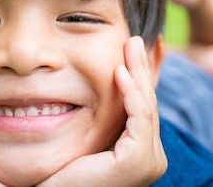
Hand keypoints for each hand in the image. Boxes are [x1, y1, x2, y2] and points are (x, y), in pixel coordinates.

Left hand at [37, 36, 167, 186]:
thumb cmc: (60, 175)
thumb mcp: (87, 134)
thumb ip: (101, 113)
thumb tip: (108, 78)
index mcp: (140, 154)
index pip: (143, 107)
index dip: (139, 77)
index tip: (131, 51)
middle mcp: (152, 159)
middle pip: (147, 103)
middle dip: (142, 68)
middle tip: (134, 39)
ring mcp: (148, 161)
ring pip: (145, 105)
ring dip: (138, 72)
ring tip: (130, 45)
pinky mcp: (138, 160)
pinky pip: (138, 116)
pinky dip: (131, 92)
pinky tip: (120, 72)